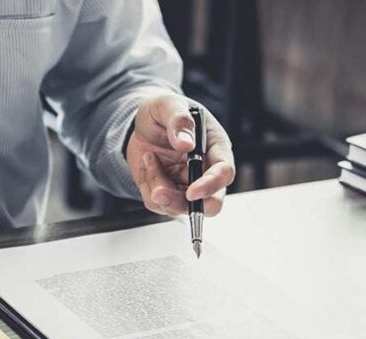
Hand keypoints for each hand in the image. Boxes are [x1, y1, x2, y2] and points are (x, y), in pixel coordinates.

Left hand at [126, 94, 234, 216]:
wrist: (141, 123)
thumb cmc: (163, 111)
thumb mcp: (168, 105)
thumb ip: (179, 120)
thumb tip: (186, 143)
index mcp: (216, 148)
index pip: (224, 173)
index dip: (211, 185)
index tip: (192, 192)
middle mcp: (206, 172)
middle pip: (211, 204)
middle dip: (184, 204)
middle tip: (160, 193)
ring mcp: (188, 186)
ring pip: (179, 207)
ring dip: (157, 187)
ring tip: (149, 158)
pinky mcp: (169, 194)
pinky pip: (158, 203)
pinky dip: (147, 185)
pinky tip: (148, 164)